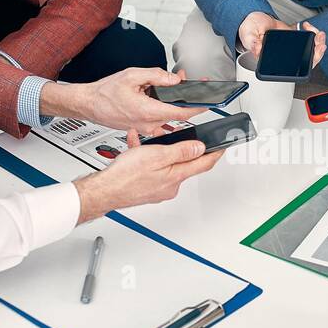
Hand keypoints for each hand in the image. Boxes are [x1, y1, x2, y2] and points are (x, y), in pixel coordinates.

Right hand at [46, 68, 205, 134]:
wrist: (89, 104)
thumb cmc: (105, 92)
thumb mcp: (132, 75)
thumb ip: (157, 75)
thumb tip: (175, 79)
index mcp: (148, 111)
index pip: (182, 112)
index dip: (199, 107)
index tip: (210, 102)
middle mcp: (148, 124)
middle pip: (178, 114)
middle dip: (186, 98)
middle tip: (187, 82)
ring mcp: (146, 129)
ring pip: (170, 117)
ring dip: (174, 103)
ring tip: (170, 86)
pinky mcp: (143, 129)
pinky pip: (161, 122)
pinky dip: (165, 110)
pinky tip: (160, 99)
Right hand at [74, 132, 224, 221]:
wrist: (105, 190)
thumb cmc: (127, 175)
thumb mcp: (158, 155)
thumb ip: (181, 151)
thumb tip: (199, 148)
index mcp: (176, 177)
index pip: (204, 164)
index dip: (215, 153)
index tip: (223, 146)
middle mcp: (170, 186)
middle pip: (184, 163)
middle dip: (179, 148)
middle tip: (178, 138)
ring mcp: (158, 189)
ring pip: (164, 164)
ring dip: (156, 150)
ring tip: (144, 142)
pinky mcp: (146, 188)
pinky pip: (150, 169)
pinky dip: (144, 157)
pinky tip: (135, 149)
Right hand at [238, 14, 326, 66]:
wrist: (254, 19)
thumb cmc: (250, 30)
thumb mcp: (248, 35)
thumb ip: (252, 43)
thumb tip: (257, 50)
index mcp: (275, 61)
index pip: (293, 69)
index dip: (306, 64)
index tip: (314, 55)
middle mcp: (285, 57)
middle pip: (307, 60)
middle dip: (317, 52)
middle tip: (320, 43)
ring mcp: (292, 48)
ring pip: (310, 50)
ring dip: (318, 42)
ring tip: (319, 34)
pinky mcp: (295, 38)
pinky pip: (308, 39)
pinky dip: (311, 32)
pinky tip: (306, 26)